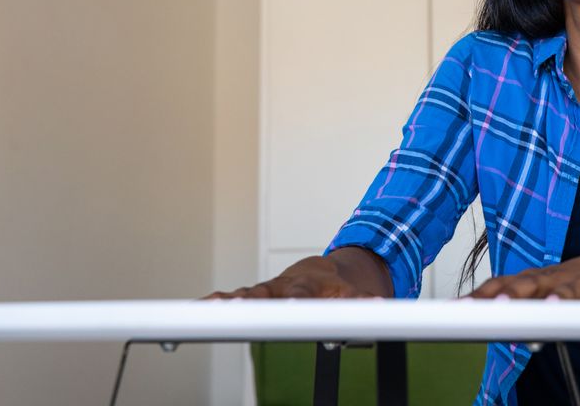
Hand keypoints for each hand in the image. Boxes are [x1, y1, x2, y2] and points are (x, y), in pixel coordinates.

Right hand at [204, 255, 376, 299]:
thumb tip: (381, 306)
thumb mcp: (354, 294)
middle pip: (263, 292)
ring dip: (224, 302)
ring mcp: (267, 289)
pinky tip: (198, 310)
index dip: (291, 300)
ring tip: (204, 309)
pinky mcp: (257, 295)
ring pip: (244, 294)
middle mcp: (283, 284)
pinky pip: (234, 300)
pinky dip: (216, 304)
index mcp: (307, 284)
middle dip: (247, 300)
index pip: (297, 293)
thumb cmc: (338, 285)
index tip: (285, 306)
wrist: (327, 269)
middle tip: (231, 307)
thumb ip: (363, 302)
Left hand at [466, 247, 579, 299]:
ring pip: (568, 291)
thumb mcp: (536, 289)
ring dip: (560, 297)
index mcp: (531, 280)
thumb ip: (509, 304)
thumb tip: (475, 318)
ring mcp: (578, 285)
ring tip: (553, 304)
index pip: (500, 284)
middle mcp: (551, 280)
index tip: (460, 307)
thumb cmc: (564, 281)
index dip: (480, 296)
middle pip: (528, 284)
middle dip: (513, 294)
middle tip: (500, 304)